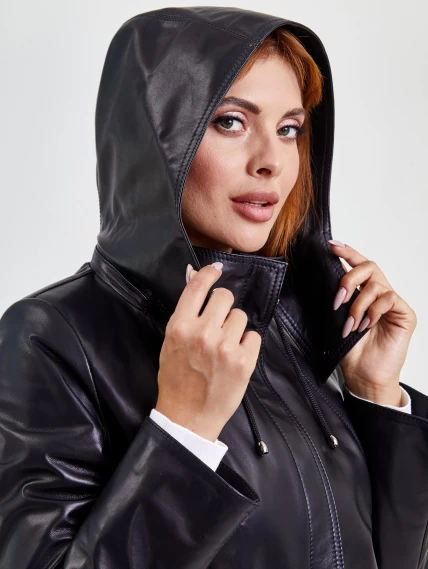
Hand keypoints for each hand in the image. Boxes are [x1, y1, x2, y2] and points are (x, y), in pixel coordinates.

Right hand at [156, 262, 261, 441]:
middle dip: (223, 306)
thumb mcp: (170, 343)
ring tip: (224, 347)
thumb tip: (197, 283)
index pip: (197, 287)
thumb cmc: (176, 380)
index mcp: (180, 327)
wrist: (188, 417)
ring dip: (234, 327)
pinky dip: (247, 344)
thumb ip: (185, 315)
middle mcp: (202, 333)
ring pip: (240, 316)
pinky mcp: (244, 361)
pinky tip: (235, 358)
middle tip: (218, 323)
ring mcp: (225, 347)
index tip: (217, 270)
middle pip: (224, 297)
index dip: (209, 274)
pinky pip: (253, 335)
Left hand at [329, 240, 416, 404]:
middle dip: (349, 278)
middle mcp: (379, 294)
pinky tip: (366, 326)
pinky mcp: (404, 314)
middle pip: (369, 266)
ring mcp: (393, 303)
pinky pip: (389, 299)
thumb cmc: (350, 351)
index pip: (358, 265)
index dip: (347, 252)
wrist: (364, 377)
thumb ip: (337, 298)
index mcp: (363, 293)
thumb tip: (322, 277)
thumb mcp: (336, 320)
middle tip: (337, 299)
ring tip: (351, 324)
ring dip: (358, 304)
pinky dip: (373, 311)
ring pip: (375, 284)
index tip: (332, 245)